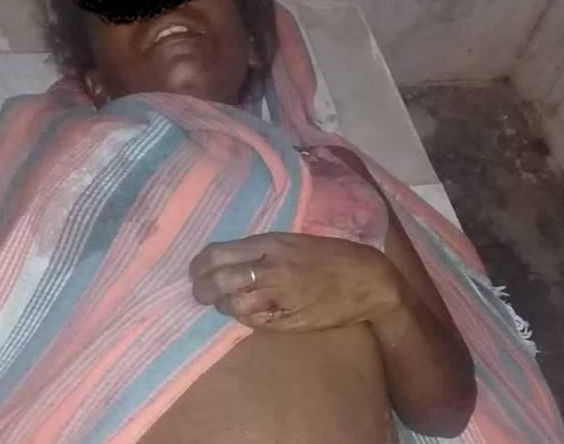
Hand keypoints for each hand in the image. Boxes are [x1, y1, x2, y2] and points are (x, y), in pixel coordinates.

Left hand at [189, 232, 402, 330]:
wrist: (367, 278)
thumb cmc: (328, 256)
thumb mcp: (291, 241)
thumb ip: (259, 250)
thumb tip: (224, 261)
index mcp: (269, 244)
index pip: (217, 254)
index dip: (199, 266)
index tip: (197, 273)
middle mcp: (270, 268)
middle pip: (218, 280)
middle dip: (202, 290)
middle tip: (202, 294)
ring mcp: (280, 295)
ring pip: (233, 304)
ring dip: (225, 306)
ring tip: (228, 304)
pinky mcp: (289, 319)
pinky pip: (254, 322)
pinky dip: (245, 319)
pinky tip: (250, 313)